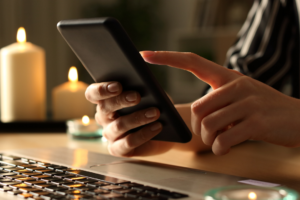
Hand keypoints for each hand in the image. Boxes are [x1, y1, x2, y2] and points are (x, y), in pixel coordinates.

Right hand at [85, 82, 172, 156]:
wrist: (165, 128)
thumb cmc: (153, 105)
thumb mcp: (148, 93)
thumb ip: (141, 87)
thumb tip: (143, 84)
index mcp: (105, 100)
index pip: (93, 94)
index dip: (101, 90)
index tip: (117, 86)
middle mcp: (103, 117)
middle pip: (105, 108)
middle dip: (121, 100)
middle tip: (137, 96)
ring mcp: (109, 134)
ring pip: (119, 125)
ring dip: (138, 118)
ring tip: (155, 112)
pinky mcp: (118, 149)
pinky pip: (128, 142)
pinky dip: (144, 134)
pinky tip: (157, 126)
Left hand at [141, 51, 299, 154]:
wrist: (298, 118)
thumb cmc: (263, 108)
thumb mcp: (241, 95)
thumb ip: (218, 99)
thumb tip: (196, 114)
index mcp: (228, 77)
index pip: (193, 61)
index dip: (167, 57)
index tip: (146, 54)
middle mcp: (236, 86)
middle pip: (198, 108)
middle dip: (198, 128)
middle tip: (208, 135)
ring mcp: (248, 104)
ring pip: (209, 125)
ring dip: (209, 139)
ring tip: (218, 141)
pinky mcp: (256, 123)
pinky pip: (224, 139)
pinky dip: (220, 148)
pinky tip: (225, 148)